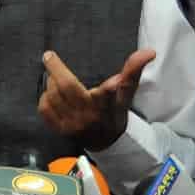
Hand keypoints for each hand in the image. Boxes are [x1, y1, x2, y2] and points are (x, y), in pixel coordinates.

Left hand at [37, 48, 155, 150]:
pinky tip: (50, 92)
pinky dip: (45, 98)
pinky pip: (45, 110)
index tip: (111, 82)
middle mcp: (89, 115)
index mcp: (107, 105)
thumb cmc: (115, 112)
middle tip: (49, 57)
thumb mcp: (126, 93)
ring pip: (53, 96)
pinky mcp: (60, 130)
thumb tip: (149, 52)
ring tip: (53, 75)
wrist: (106, 142)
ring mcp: (73, 124)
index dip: (112, 88)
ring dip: (50, 83)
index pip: (109, 94)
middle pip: (68, 88)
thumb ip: (133, 70)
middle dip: (56, 69)